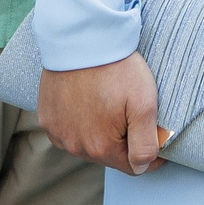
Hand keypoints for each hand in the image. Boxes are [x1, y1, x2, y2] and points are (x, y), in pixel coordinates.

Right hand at [38, 52, 161, 174]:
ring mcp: (58, 133)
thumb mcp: (144, 104)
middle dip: (123, 140)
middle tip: (130, 110)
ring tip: (108, 102)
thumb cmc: (117, 68)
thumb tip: (143, 167)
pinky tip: (87, 100)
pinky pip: (68, 130)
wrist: (82, 37)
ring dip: (100, 132)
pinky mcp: (47, 118)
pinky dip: (79, 122)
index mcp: (101, 148)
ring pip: (87, 144)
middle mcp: (75, 146)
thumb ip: (146, 144)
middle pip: (109, 155)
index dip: (149, 155)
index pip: (132, 167)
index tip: (156, 136)